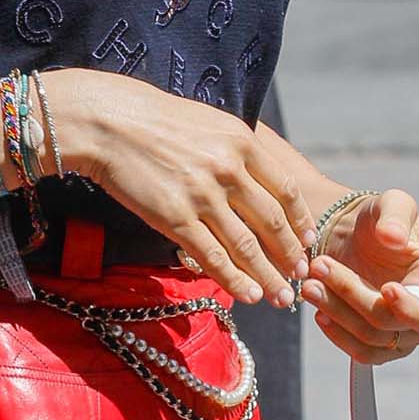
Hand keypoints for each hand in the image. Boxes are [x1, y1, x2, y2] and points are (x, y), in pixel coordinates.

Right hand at [42, 71, 318, 303]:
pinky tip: (250, 295)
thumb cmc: (157, 121)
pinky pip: (213, 257)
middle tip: (301, 276)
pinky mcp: (175, 217)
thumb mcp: (210, 124)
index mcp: (243, 143)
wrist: (110, 122)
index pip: (286, 190)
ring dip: (269, 276)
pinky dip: (235, 280)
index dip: (300, 221)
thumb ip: (237, 150)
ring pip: (247, 246)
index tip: (308, 241)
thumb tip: (259, 178)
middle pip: (272, 222)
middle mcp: (229, 170)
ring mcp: (203, 195)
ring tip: (282, 298)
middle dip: (291, 255)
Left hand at [301, 192, 418, 364]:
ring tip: (310, 283)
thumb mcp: (392, 203)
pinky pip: (360, 352)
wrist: (354, 237)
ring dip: (337, 312)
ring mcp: (402, 333)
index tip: (387, 288)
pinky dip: (337, 334)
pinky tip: (319, 309)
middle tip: (320, 266)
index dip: (413, 308)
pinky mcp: (378, 343)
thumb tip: (393, 237)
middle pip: (393, 324)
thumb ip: (396, 215)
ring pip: (371, 339)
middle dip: (354, 296)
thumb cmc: (380, 219)